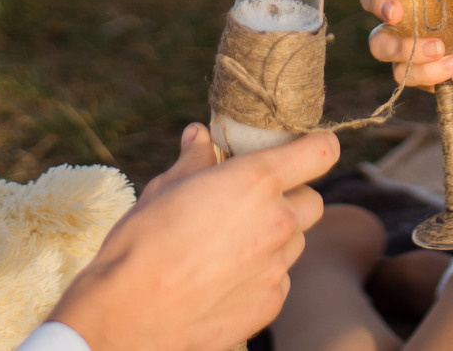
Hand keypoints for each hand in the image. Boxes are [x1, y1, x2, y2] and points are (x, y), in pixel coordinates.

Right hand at [52, 123, 335, 350]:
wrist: (130, 315)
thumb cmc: (141, 244)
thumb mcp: (164, 189)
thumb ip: (194, 160)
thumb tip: (199, 136)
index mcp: (256, 181)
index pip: (321, 152)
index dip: (315, 147)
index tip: (303, 149)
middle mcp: (277, 221)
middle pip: (313, 201)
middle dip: (291, 197)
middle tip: (252, 202)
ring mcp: (277, 267)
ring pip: (296, 242)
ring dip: (276, 237)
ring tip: (232, 244)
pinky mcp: (270, 303)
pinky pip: (279, 279)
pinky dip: (262, 274)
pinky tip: (226, 278)